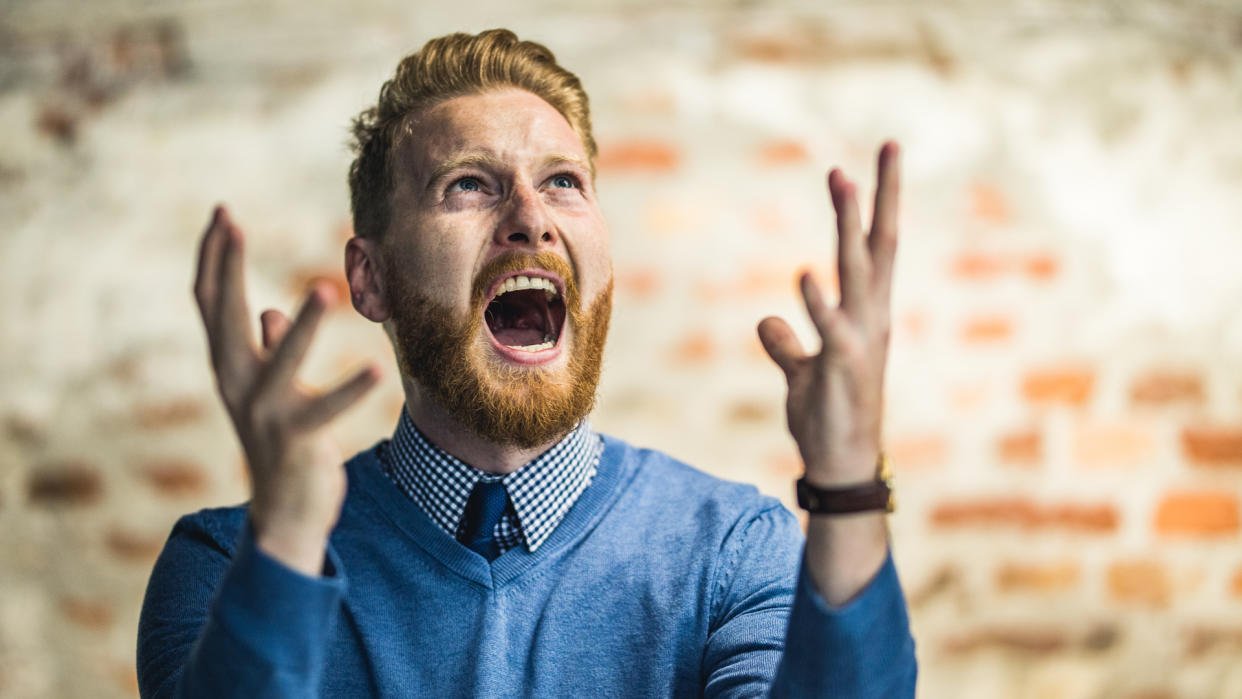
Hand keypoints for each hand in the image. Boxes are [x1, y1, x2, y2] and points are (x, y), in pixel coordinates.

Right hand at [193, 205, 380, 574]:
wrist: (284, 513)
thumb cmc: (282, 444)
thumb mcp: (270, 392)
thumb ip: (265, 352)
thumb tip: (269, 315)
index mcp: (230, 368)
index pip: (211, 303)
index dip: (213, 259)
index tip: (221, 213)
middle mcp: (236, 385)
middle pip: (224, 318)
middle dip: (227, 267)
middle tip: (231, 220)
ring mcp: (263, 414)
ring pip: (280, 362)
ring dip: (305, 327)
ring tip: (326, 288)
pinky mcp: (296, 440)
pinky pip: (325, 411)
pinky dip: (350, 391)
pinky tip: (375, 370)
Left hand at [758, 142, 898, 486]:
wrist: (839, 465)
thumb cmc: (826, 415)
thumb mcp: (801, 372)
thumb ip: (787, 343)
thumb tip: (769, 321)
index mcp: (865, 315)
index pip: (875, 249)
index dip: (878, 204)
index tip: (878, 159)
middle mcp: (871, 320)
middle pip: (877, 247)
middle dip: (879, 197)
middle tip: (887, 146)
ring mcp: (862, 342)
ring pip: (858, 273)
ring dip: (848, 226)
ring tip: (842, 181)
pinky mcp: (846, 369)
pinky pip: (834, 329)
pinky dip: (821, 303)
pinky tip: (806, 276)